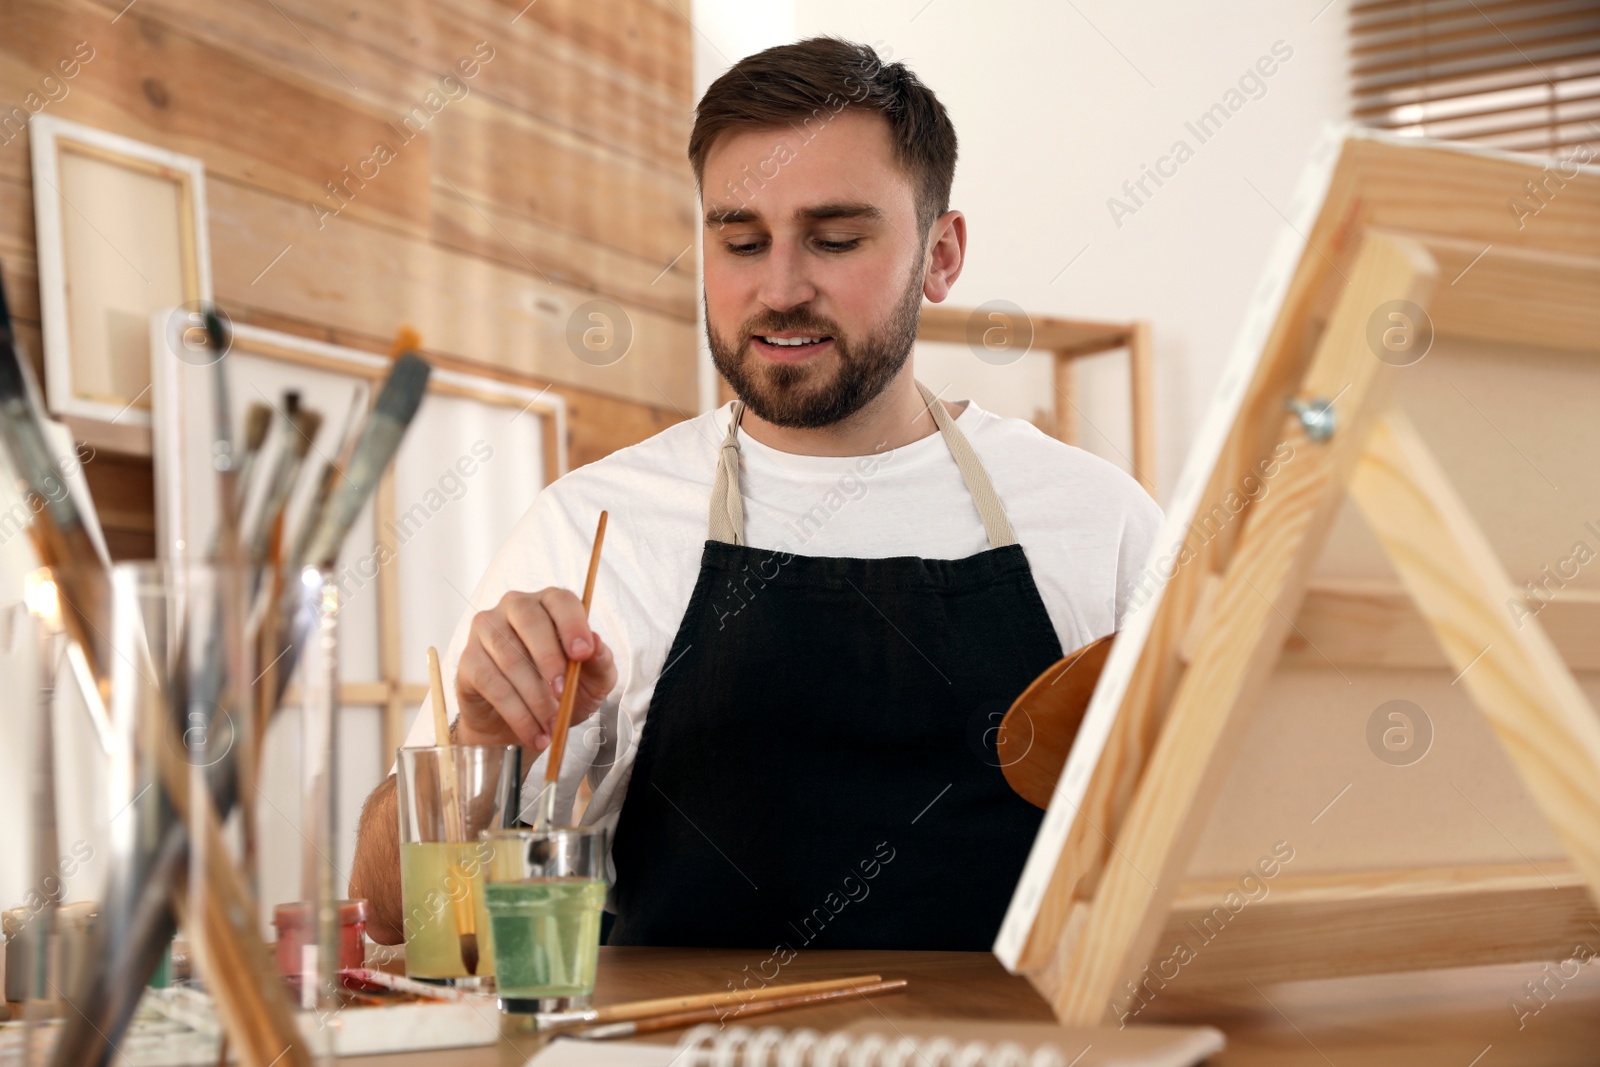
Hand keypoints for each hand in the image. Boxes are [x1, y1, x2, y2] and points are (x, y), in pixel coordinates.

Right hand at [453, 588, 616, 754]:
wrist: (526, 725)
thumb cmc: (561, 692)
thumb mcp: (593, 681)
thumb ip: (600, 662)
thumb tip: (596, 643)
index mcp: (550, 604)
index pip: (560, 601)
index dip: (572, 624)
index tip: (582, 653)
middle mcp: (515, 607)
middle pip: (530, 620)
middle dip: (549, 658)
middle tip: (562, 693)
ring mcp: (487, 630)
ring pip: (510, 657)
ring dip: (534, 697)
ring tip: (552, 725)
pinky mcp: (469, 659)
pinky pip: (490, 681)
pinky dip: (516, 712)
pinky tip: (533, 733)